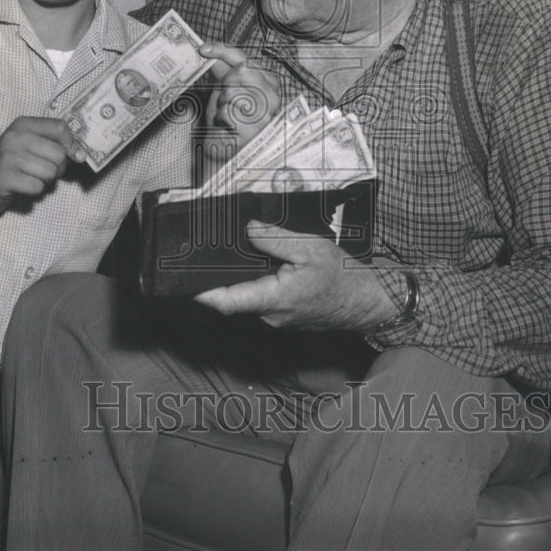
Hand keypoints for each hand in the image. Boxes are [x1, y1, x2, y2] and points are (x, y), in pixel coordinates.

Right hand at [0, 117, 86, 215]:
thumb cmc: (11, 163)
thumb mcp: (29, 144)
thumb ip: (54, 144)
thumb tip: (80, 154)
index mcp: (23, 124)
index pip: (60, 128)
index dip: (71, 143)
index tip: (72, 155)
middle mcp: (15, 137)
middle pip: (59, 154)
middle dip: (58, 168)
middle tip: (44, 170)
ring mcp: (8, 157)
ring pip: (50, 172)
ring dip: (46, 180)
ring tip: (32, 177)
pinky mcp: (5, 177)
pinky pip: (37, 187)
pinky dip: (35, 190)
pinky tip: (23, 186)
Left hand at [194, 221, 395, 331]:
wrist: (368, 301)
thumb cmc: (343, 276)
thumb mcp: (309, 248)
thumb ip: (275, 239)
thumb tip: (249, 230)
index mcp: (274, 299)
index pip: (227, 302)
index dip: (201, 294)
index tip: (181, 284)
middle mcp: (271, 315)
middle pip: (235, 298)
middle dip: (220, 279)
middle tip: (205, 255)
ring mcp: (278, 319)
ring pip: (250, 298)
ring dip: (241, 280)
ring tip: (237, 253)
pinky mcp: (286, 316)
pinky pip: (263, 300)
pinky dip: (258, 283)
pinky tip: (262, 265)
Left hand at [199, 42, 280, 154]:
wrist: (225, 149)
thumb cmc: (227, 118)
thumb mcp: (226, 88)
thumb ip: (223, 68)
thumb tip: (209, 48)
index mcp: (269, 82)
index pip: (244, 58)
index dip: (221, 50)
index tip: (203, 49)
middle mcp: (273, 97)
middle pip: (239, 72)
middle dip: (225, 84)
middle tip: (225, 99)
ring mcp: (266, 114)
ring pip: (232, 92)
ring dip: (222, 104)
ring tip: (228, 115)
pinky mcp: (255, 131)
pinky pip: (227, 112)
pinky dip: (221, 119)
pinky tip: (229, 126)